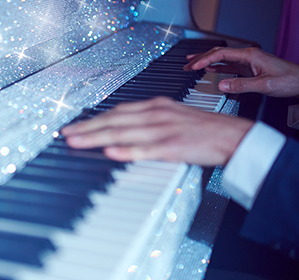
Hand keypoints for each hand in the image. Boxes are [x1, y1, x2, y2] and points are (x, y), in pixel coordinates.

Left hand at [61, 97, 253, 165]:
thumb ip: (147, 121)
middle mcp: (155, 115)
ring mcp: (163, 130)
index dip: (93, 119)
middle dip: (87, 128)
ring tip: (77, 142)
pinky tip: (111, 153)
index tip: (76, 125)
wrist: (232, 135)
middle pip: (114, 121)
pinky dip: (127, 150)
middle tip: (66, 134)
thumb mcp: (171, 116)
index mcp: (155, 107)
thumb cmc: (201, 129)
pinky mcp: (173, 146)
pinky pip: (145, 149)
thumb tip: (122, 130)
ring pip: (123, 133)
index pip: (117, 112)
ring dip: (97, 138)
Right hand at [184, 47, 298, 100]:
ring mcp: (248, 62)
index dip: (205, 60)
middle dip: (200, 59)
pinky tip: (208, 70)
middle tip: (186, 65)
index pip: (221, 54)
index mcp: (250, 56)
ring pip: (222, 59)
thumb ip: (241, 85)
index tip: (193, 67)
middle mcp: (248, 56)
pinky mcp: (249, 69)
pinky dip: (216, 68)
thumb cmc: (289, 81)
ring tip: (192, 66)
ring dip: (206, 62)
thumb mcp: (264, 85)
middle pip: (218, 54)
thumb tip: (221, 85)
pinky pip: (228, 66)